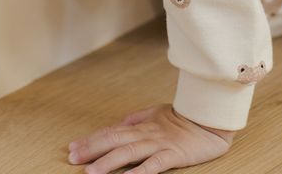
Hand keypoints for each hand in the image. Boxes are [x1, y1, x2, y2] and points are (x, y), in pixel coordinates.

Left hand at [66, 103, 234, 173]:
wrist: (210, 119)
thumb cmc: (183, 119)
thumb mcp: (157, 114)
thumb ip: (137, 118)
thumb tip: (120, 122)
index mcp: (141, 124)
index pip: (111, 132)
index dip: (91, 140)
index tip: (72, 148)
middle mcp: (146, 133)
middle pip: (114, 140)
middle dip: (91, 149)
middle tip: (72, 158)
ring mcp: (159, 143)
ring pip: (129, 152)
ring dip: (108, 162)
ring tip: (90, 172)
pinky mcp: (173, 155)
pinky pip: (154, 165)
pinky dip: (139, 172)